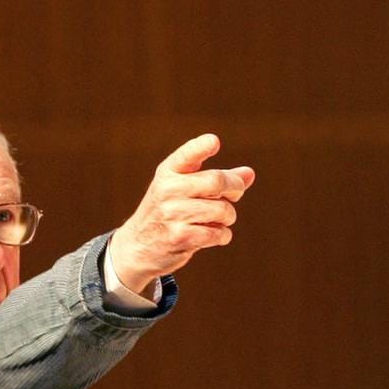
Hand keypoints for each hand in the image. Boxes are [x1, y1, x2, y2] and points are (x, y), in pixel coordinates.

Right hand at [111, 134, 254, 292]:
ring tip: (219, 219)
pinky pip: (217, 233)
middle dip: (235, 188)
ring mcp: (172, 214)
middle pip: (216, 181)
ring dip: (228, 216)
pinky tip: (214, 234)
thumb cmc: (170, 211)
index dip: (201, 147)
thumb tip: (250, 173)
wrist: (139, 246)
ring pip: (221, 209)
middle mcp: (167, 189)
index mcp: (168, 172)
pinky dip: (223, 235)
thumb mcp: (185, 188)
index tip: (214, 141)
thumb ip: (217, 179)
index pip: (186, 156)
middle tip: (235, 194)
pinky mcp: (179, 237)